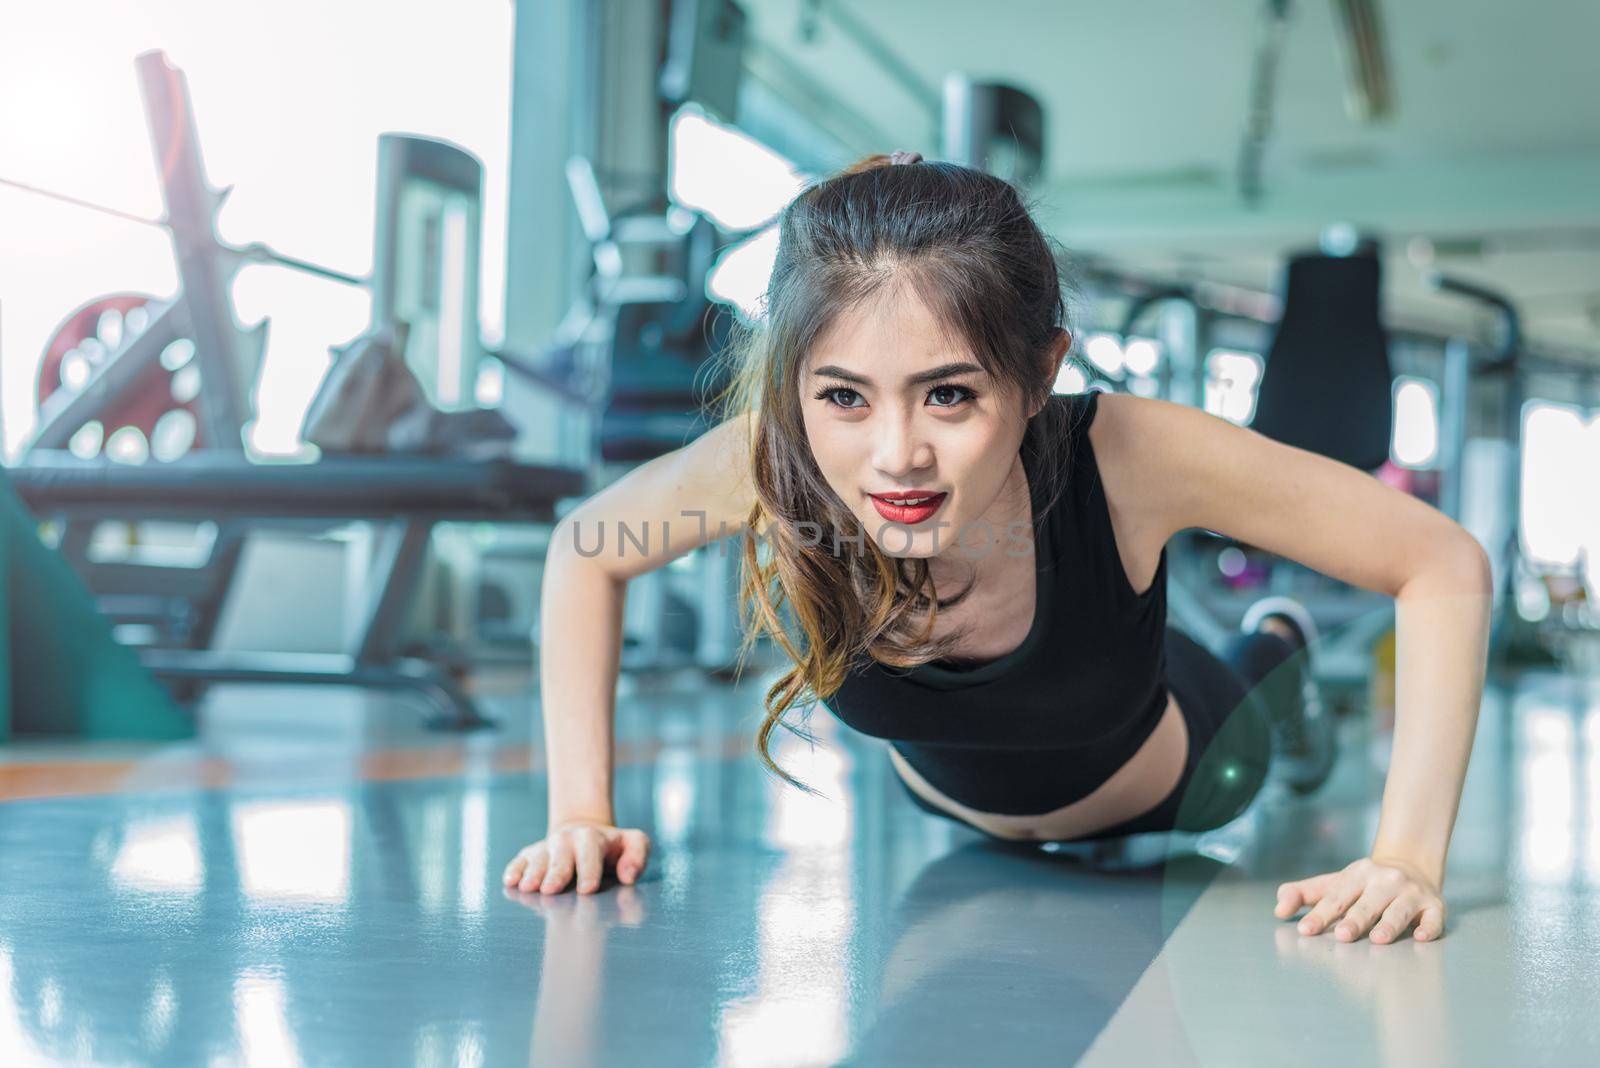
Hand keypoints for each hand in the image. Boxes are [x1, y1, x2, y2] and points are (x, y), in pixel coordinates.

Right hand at [502, 819, 651, 894]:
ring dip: (532, 873)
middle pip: (561, 855)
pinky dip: (515, 869)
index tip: (587, 890)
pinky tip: (510, 881)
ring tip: (527, 888)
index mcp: (593, 838)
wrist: (584, 834)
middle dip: (556, 873)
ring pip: (538, 858)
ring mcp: (547, 846)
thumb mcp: (634, 843)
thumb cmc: (613, 848)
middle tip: (550, 890)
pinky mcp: (531, 854)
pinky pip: (520, 860)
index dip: (589, 870)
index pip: (591, 852)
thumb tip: (629, 876)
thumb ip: (637, 857)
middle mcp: (567, 839)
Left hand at [1273, 855, 1444, 943]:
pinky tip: (1420, 937)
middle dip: (1355, 919)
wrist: (1412, 865)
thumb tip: (1278, 909)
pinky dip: (1428, 927)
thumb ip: (1304, 894)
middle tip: (1342, 936)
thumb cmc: (1364, 884)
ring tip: (1378, 939)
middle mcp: (1385, 881)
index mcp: (1357, 874)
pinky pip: (1433, 917)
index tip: (1305, 930)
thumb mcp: (1334, 883)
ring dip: (1389, 924)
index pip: (1336, 897)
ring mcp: (1411, 892)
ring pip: (1399, 910)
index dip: (1320, 914)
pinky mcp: (1434, 905)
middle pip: (1367, 903)